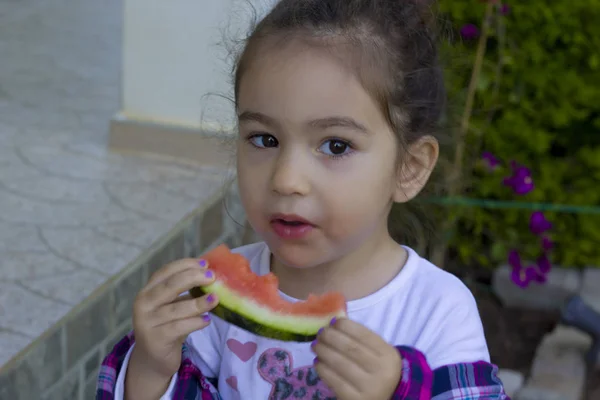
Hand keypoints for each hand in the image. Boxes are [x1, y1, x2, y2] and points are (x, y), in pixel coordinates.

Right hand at [130, 258, 218, 378]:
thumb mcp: (172, 306)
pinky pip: (179, 327)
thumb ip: (185, 292)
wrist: (153, 359)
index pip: (165, 272)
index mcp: (147, 291)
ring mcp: (147, 322)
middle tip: (212, 277)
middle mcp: (143, 304)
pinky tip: (207, 320)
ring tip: (215, 299)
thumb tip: (211, 276)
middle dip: (193, 278)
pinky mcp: (156, 339)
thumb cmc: (167, 326)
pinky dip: (195, 322)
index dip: (185, 265)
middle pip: (170, 286)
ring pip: (177, 309)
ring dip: (199, 303)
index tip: (205, 264)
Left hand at [311, 318, 401, 399]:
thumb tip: (334, 323)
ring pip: (340, 363)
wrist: (381, 399)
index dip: (346, 326)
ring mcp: (369, 388)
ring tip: (315, 346)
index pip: (364, 335)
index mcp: (388, 355)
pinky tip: (317, 362)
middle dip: (331, 337)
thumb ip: (361, 340)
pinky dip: (323, 369)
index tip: (332, 321)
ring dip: (323, 351)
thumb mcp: (378, 355)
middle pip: (350, 348)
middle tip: (320, 333)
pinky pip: (334, 381)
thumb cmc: (376, 372)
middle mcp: (382, 371)